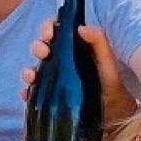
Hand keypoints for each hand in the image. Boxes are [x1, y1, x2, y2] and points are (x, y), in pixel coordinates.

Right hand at [21, 17, 134, 131]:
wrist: (114, 112)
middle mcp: (59, 61)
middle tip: (44, 53)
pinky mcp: (49, 97)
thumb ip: (99, 41)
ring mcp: (53, 79)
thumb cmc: (111, 83)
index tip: (49, 33)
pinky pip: (32, 93)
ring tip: (32, 76)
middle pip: (40, 48)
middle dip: (37, 47)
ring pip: (32, 70)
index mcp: (72, 47)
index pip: (55, 31)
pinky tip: (26, 94)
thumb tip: (80, 28)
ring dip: (27, 70)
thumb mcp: (107, 61)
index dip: (47, 28)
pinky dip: (26, 92)